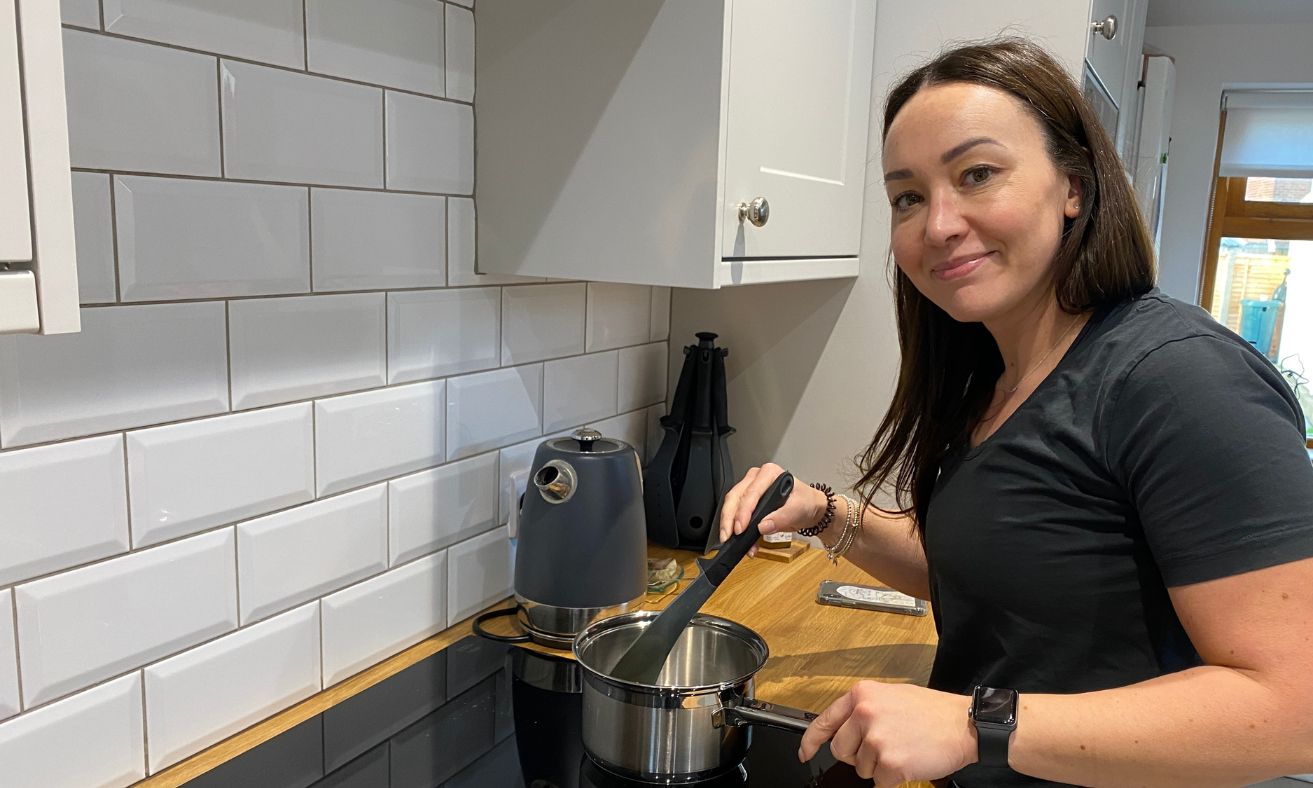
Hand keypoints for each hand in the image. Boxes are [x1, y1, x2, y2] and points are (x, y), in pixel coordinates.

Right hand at [718, 463, 826, 554]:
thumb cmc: (805, 502)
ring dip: (729, 524)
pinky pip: (736, 514)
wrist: (809, 508)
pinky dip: (736, 529)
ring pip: (731, 505)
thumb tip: (762, 526)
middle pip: (735, 497)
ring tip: (730, 540)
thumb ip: (781, 517)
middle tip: (728, 536)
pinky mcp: (747, 502)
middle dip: (729, 518)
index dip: (743, 511)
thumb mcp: (799, 509)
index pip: (751, 492)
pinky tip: (744, 543)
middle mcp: (756, 478)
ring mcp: (750, 489)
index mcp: (769, 473)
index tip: (740, 528)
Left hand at [798, 681, 977, 783]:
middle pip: (840, 751)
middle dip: (857, 756)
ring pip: (861, 769)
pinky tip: (908, 762)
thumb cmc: (931, 711)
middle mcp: (865, 714)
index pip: (824, 721)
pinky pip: (879, 783)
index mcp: (862, 695)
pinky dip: (892, 780)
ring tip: (902, 749)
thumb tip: (841, 730)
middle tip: (882, 748)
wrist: (963, 724)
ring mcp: (877, 740)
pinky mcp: (890, 764)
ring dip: (878, 766)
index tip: (805, 753)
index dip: (811, 742)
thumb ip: (863, 710)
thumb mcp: (890, 697)